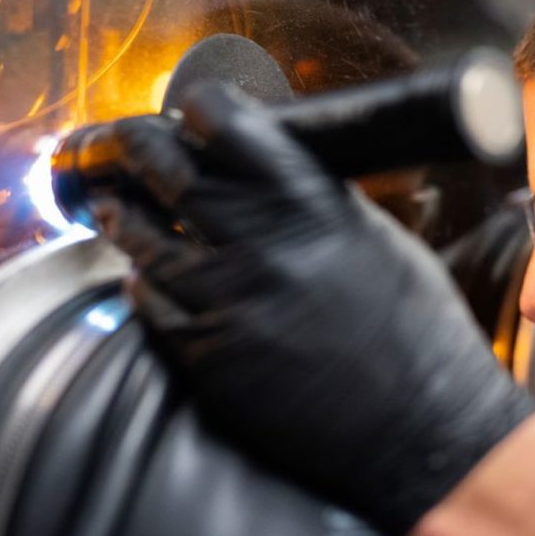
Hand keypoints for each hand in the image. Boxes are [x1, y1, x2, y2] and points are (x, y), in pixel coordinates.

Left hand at [94, 83, 534, 535]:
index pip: (229, 126)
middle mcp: (259, 244)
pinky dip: (143, 283)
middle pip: (168, 174)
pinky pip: (152, 306)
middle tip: (128, 143)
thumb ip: (316, 200)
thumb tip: (269, 172)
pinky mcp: (208, 356)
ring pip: (145, 241)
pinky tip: (143, 275)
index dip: (199, 109)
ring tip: (115, 204)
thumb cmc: (417, 333)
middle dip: (138, 148)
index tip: (189, 109)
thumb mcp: (378, 240)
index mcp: (311, 203)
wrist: (419, 426)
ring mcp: (226, 301)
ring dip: (125, 215)